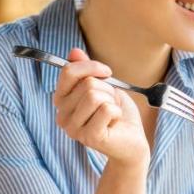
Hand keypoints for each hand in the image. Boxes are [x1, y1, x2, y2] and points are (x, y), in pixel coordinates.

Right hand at [53, 48, 149, 166]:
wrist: (132, 142)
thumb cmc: (117, 114)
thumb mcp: (103, 87)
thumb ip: (86, 71)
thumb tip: (74, 51)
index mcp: (62, 101)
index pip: (68, 72)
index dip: (91, 66)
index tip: (107, 72)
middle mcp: (62, 116)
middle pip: (86, 83)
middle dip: (107, 89)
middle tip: (111, 104)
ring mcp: (73, 128)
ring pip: (94, 95)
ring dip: (111, 101)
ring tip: (112, 114)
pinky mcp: (89, 137)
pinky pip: (106, 109)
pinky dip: (117, 112)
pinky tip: (115, 122)